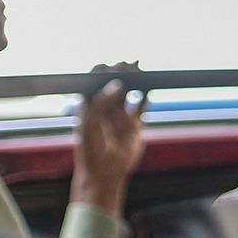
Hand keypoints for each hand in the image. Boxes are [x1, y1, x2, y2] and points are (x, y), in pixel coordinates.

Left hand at [73, 63, 146, 214]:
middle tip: (129, 63)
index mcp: (88, 106)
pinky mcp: (134, 126)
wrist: (103, 174)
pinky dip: (146, 97)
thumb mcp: (90, 123)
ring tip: (140, 70)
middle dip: (121, 72)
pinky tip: (148, 88)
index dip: (101, 72)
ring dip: (134, 81)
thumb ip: (101, 102)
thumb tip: (117, 84)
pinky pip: (142, 107)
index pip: (94, 82)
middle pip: (114, 84)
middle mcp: (105, 109)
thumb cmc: (90, 150)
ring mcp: (120, 117)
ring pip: (129, 93)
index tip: (109, 65)